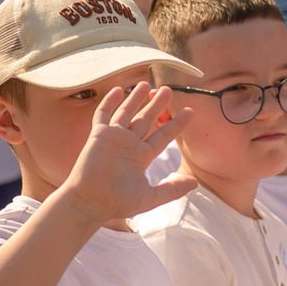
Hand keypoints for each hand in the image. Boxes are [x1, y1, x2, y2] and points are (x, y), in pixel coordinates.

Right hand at [59, 80, 192, 222]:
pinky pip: (104, 114)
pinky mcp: (99, 135)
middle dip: (157, 105)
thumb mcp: (151, 196)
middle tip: (168, 89)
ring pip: (127, 112)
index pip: (163, 135)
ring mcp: (114, 138)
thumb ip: (172, 189)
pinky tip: (118, 89)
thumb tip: (196, 183)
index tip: (190, 111)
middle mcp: (129, 144)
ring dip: (136, 98)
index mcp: (142, 156)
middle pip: (146, 119)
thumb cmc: (117, 202)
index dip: (176, 124)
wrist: (91, 202)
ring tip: (147, 83)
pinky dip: (110, 102)